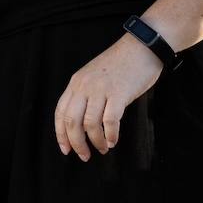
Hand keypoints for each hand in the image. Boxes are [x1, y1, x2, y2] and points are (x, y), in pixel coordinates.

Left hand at [53, 34, 161, 161]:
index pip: (60, 112)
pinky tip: (113, 140)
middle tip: (85, 156)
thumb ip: (85, 93)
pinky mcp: (118, 93)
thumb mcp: (93, 75)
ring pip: (90, 124)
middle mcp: (85, 86)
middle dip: (76, 143)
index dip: (61, 134)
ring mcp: (101, 89)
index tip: (66, 149)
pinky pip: (110, 121)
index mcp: (76, 82)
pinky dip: (110, 134)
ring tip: (103, 148)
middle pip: (72, 122)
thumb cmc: (120, 64)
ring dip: (96, 141)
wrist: (141, 47)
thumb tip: (81, 123)